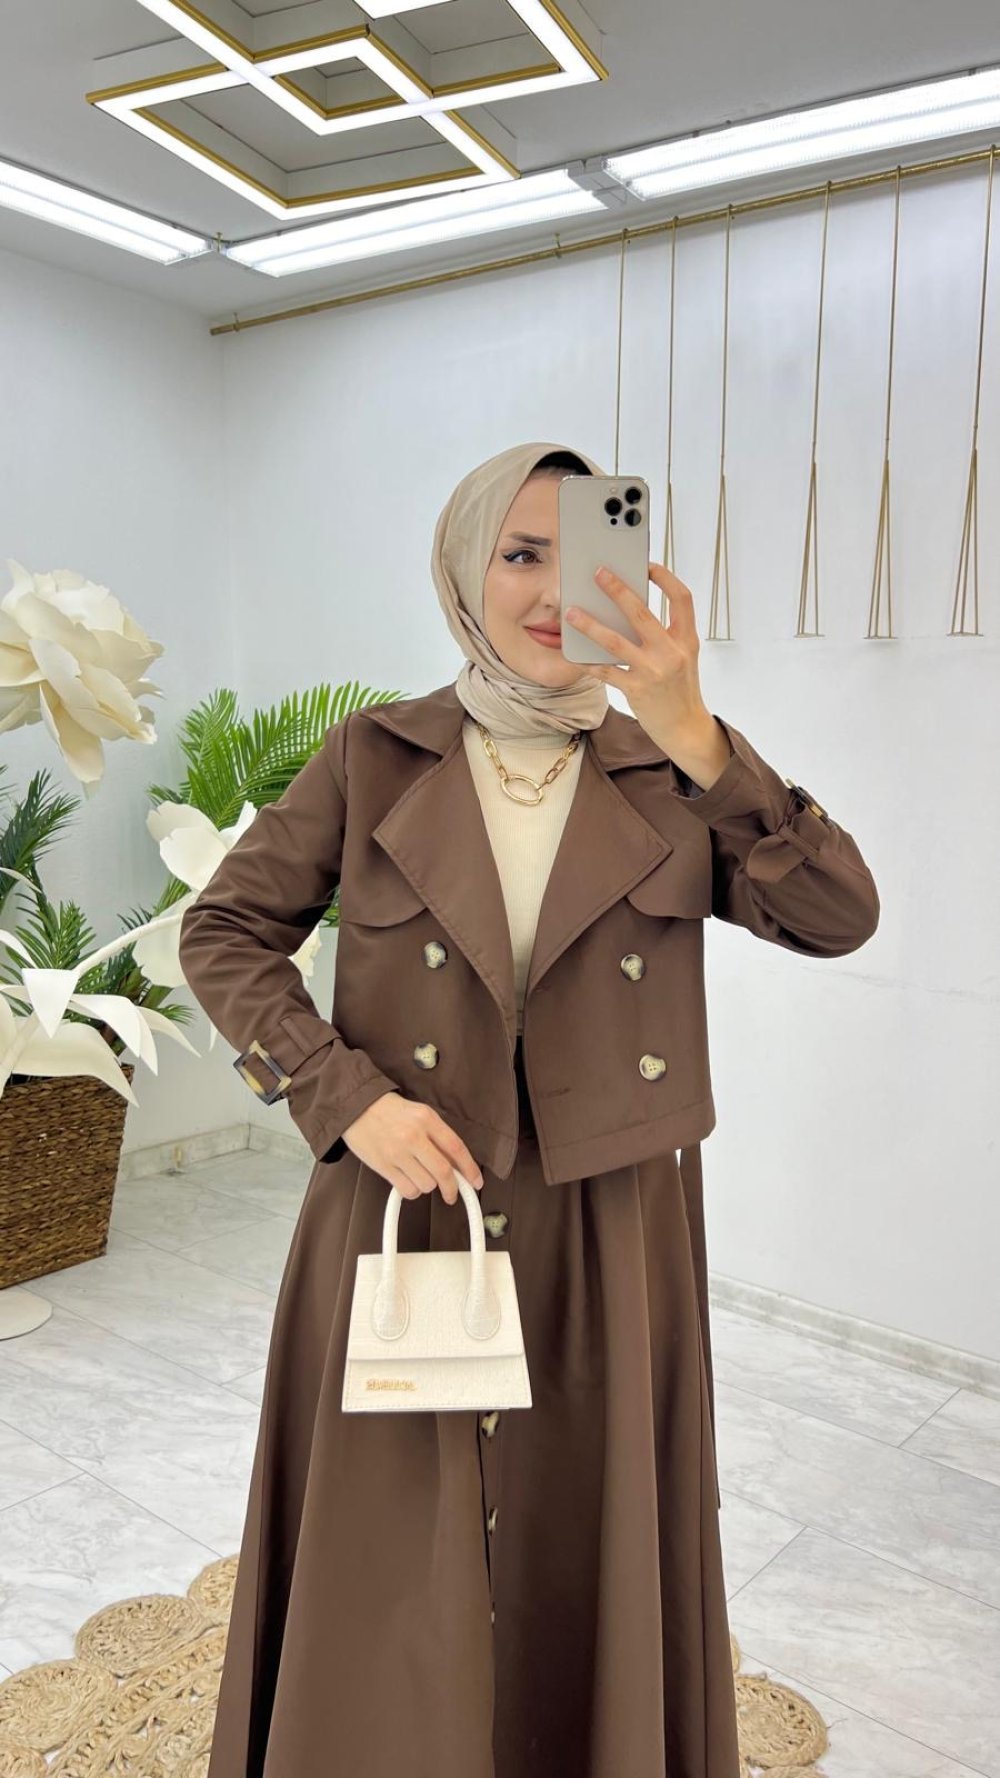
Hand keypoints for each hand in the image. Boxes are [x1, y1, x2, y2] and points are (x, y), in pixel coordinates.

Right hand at [342, 1090, 483, 1203]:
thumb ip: (438, 1136)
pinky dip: (412, 1190)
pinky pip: (407, 1189)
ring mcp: (397, 1152)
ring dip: (428, 1186)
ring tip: (420, 1175)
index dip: (469, 1168)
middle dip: (452, 1188)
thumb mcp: (419, 1114)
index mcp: (426, 1119)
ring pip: (426, 1185)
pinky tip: (408, 1180)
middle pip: (443, 1172)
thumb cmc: (389, 1111)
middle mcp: (413, 1136)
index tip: (476, 1181)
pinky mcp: (383, 1166)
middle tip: (452, 1193)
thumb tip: (456, 1164)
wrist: (355, 1107)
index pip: (456, 1148)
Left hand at [564, 561, 710, 749]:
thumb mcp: (682, 657)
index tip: (646, 565)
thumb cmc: (680, 689)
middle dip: (618, 589)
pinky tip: (574, 653)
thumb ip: (664, 634)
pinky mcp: (637, 690)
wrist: (686, 729)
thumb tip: (628, 609)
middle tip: (598, 573)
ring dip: (590, 625)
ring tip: (571, 613)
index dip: (665, 577)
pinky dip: (588, 661)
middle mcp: (672, 652)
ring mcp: (654, 671)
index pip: (682, 598)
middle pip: (641, 613)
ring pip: (615, 641)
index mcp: (687, 639)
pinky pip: (606, 671)